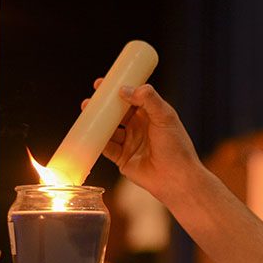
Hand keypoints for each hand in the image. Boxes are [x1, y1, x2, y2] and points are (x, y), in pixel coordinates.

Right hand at [83, 82, 200, 202]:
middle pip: (117, 113)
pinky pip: (106, 148)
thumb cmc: (176, 147)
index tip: (104, 84)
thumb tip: (125, 89)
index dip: (118, 91)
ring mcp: (130, 143)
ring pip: (109, 129)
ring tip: (86, 111)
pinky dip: (96, 141)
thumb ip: (148, 100)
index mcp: (151, 115)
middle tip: (91, 98)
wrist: (176, 178)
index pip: (131, 98)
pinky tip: (88, 133)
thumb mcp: (165, 117)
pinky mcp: (123, 159)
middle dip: (103, 106)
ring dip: (97, 121)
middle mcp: (139, 128)